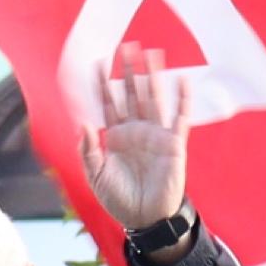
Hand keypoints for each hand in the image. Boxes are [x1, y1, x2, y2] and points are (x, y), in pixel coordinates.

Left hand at [82, 37, 194, 231]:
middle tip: (126, 47)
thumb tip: (83, 124)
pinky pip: (179, 117)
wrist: (146, 219)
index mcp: (116, 136)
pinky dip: (181, 99)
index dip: (103, 84)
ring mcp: (156, 135)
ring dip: (153, 77)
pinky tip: (182, 81)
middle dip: (128, 71)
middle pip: (132, 94)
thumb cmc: (120, 199)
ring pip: (154, 99)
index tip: (97, 62)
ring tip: (152, 54)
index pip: (109, 103)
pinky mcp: (174, 144)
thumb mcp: (97, 176)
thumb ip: (89, 151)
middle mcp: (136, 130)